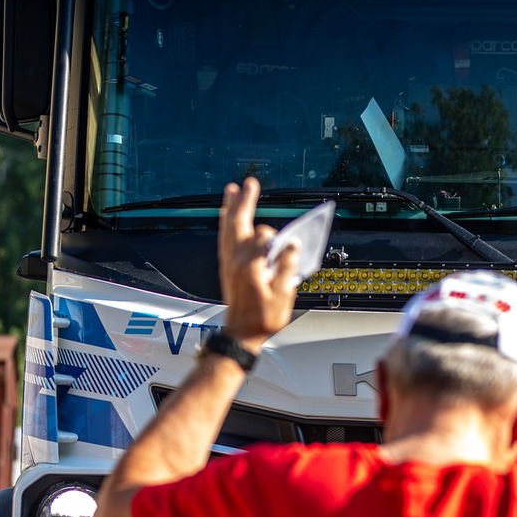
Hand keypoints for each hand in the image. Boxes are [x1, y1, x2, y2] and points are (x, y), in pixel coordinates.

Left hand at [217, 177, 299, 351]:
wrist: (241, 334)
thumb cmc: (263, 319)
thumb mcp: (283, 297)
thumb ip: (287, 268)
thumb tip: (292, 246)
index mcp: (251, 267)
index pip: (265, 238)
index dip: (279, 240)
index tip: (289, 247)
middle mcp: (236, 261)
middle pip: (240, 223)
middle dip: (246, 202)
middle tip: (250, 183)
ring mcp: (228, 262)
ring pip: (228, 228)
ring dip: (231, 207)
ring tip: (233, 189)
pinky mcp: (226, 266)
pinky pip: (223, 238)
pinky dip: (225, 223)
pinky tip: (226, 213)